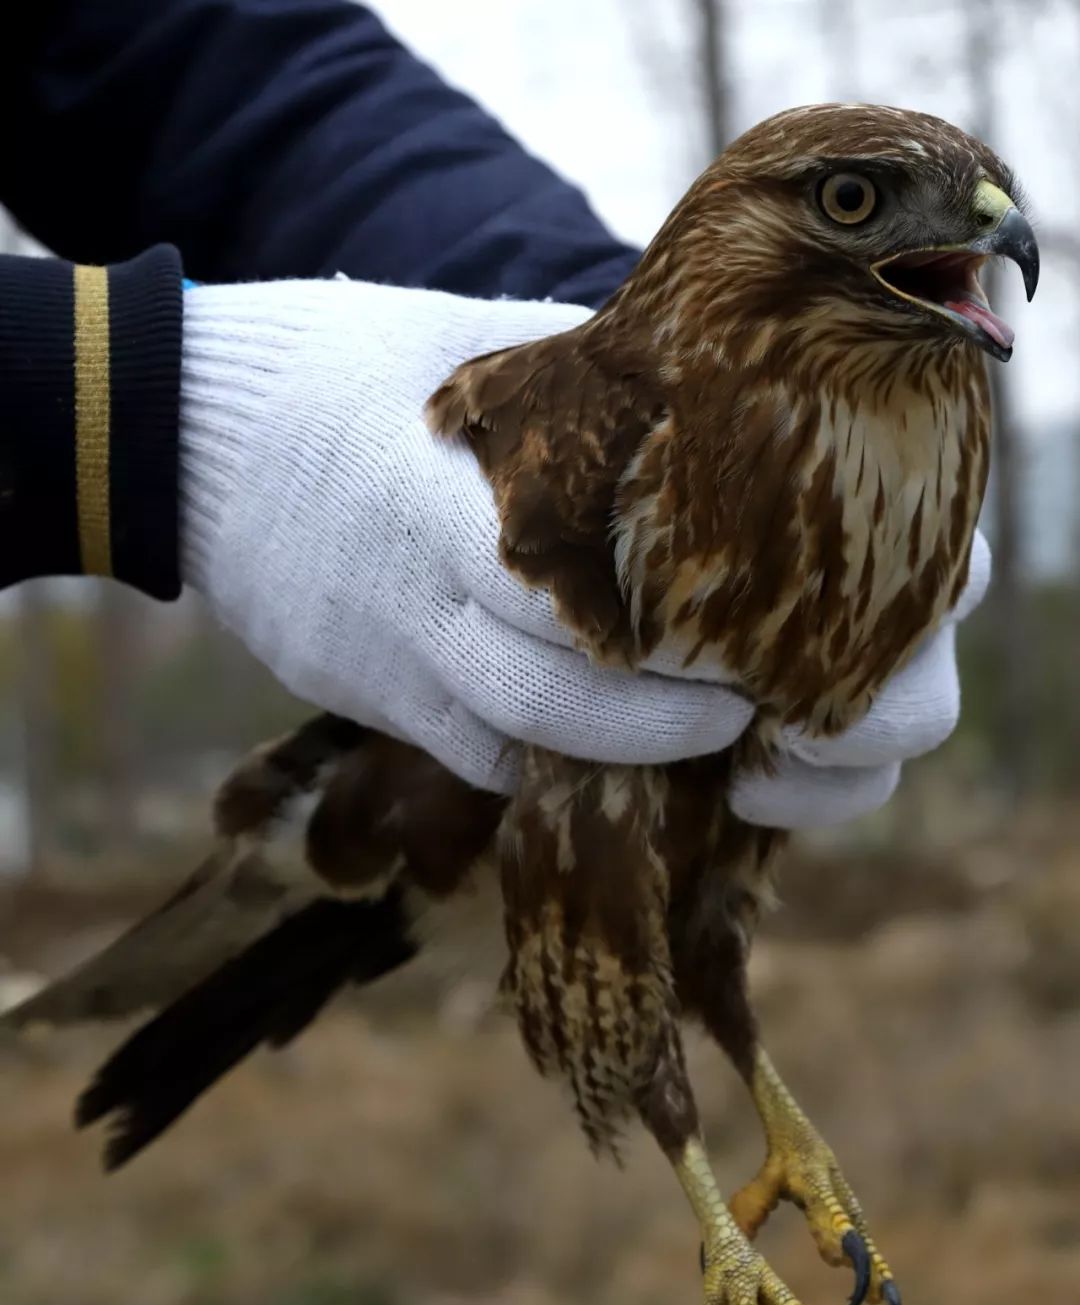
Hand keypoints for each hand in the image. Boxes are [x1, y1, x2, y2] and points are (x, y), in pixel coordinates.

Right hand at [179, 278, 987, 821]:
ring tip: (710, 745)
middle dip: (677, 737)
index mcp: (465, 503)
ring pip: (520, 757)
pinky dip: (553, 766)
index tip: (770, 652)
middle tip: (764, 721)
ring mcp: (391, 662)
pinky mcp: (370, 695)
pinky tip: (613, 750)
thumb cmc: (364, 369)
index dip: (690, 655)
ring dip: (625, 770)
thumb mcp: (490, 351)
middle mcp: (428, 599)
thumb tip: (742, 409)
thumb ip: (605, 395)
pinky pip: (475, 760)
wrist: (199, 429)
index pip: (587, 608)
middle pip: (565, 710)